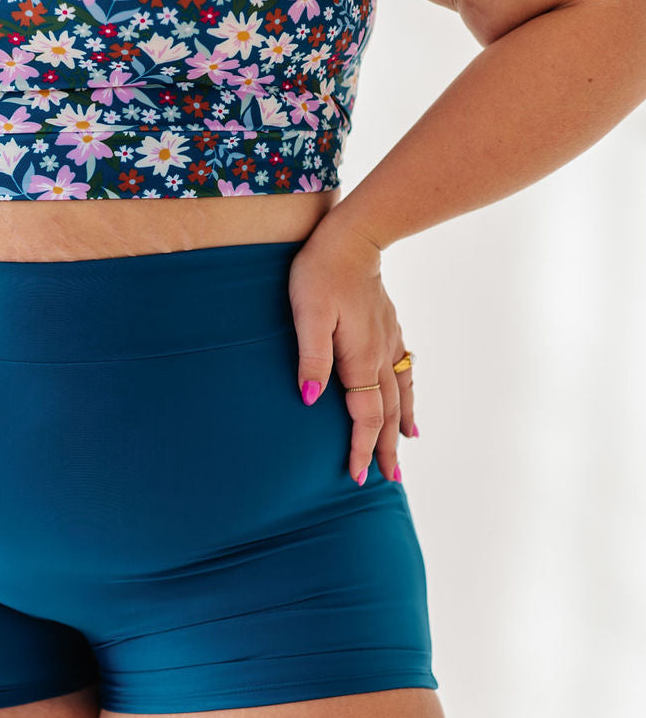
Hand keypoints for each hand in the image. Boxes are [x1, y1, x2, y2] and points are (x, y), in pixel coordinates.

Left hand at [288, 219, 417, 484]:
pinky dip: (408, 395)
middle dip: (385, 448)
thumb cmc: (321, 273)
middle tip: (388, 480)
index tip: (359, 476)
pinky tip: (408, 402)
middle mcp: (380, 356)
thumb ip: (311, 358)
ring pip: (399, 394)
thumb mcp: (307, 314)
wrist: (352, 237)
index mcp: (360, 358)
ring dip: (400, 425)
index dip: (361, 447)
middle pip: (387, 413)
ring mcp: (388, 341)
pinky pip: (403, 372)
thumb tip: (309, 400)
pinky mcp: (388, 327)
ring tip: (404, 451)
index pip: (365, 416)